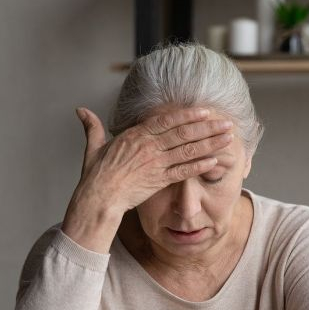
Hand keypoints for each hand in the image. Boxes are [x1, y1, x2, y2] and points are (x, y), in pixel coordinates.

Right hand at [62, 106, 232, 251]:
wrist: (98, 198)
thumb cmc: (94, 175)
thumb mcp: (93, 147)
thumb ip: (92, 127)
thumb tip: (80, 110)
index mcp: (135, 135)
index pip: (167, 120)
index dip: (188, 115)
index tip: (205, 110)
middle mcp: (148, 146)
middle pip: (183, 132)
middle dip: (208, 127)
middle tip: (226, 122)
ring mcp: (155, 163)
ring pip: (188, 150)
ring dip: (210, 143)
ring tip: (228, 138)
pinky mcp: (158, 181)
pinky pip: (183, 171)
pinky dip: (200, 165)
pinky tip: (215, 161)